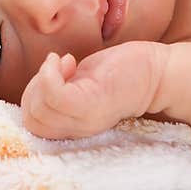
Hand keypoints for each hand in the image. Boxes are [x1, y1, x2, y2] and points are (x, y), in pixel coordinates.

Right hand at [20, 42, 166, 139]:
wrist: (158, 73)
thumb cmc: (119, 73)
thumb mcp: (81, 85)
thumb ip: (60, 91)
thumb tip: (40, 82)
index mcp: (74, 127)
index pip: (32, 126)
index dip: (31, 97)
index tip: (52, 75)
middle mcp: (79, 129)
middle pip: (32, 120)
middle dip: (33, 88)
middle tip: (56, 69)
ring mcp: (85, 119)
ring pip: (40, 110)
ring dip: (42, 79)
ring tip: (63, 63)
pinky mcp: (93, 104)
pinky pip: (55, 96)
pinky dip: (50, 74)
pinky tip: (65, 60)